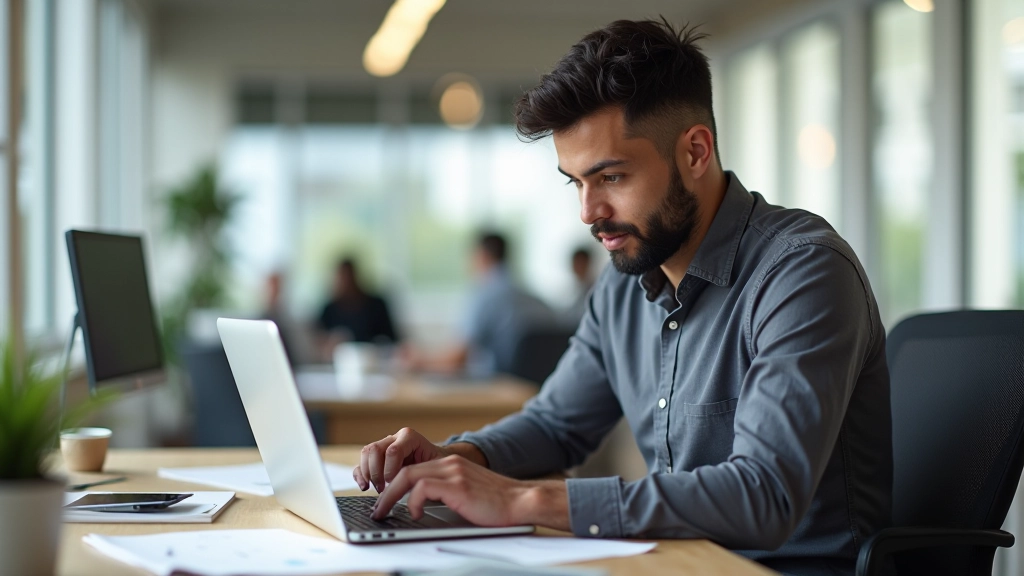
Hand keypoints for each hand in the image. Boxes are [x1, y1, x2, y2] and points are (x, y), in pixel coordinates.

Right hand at [354, 428, 448, 492]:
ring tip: (376, 488)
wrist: (438, 462)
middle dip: (376, 472)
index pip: (393, 451)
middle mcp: (395, 438)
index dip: (390, 469)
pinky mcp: (377, 456)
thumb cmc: (439, 465)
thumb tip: (417, 488)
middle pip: (375, 449)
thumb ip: (426, 472)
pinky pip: (362, 461)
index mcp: (410, 437)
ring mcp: (384, 445)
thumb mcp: (438, 466)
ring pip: (367, 453)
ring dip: (367, 473)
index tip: (393, 483)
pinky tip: (364, 486)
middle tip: (383, 488)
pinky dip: (360, 474)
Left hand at [371, 455, 569, 530]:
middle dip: (386, 491)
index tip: (385, 501)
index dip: (394, 484)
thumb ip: (446, 493)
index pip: (412, 468)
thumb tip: (419, 506)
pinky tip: (415, 513)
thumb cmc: (496, 505)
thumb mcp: (466, 494)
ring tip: (386, 512)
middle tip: (378, 509)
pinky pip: (422, 487)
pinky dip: (412, 501)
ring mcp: (453, 472)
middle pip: (404, 470)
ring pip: (408, 476)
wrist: (520, 502)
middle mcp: (450, 463)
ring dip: (391, 496)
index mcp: (451, 464)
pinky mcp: (457, 485)